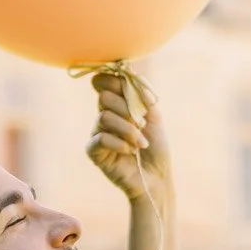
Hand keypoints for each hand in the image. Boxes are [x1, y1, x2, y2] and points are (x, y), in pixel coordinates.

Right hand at [85, 73, 171, 202]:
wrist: (157, 175)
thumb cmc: (156, 146)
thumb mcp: (154, 116)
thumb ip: (141, 95)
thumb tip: (130, 74)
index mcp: (117, 104)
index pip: (103, 82)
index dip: (113, 80)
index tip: (129, 89)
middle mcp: (104, 115)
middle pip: (104, 97)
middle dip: (127, 109)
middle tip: (141, 125)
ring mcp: (97, 132)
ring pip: (104, 117)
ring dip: (128, 129)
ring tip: (141, 143)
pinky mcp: (94, 151)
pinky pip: (100, 138)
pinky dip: (119, 143)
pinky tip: (130, 151)